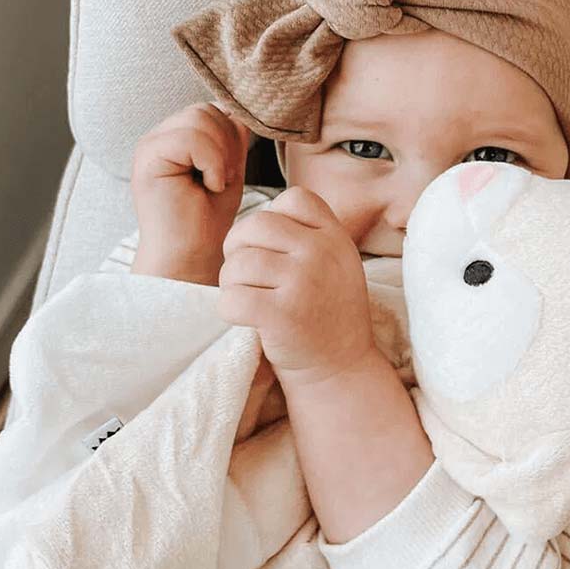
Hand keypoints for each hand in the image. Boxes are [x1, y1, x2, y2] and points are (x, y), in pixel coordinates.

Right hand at [130, 101, 250, 284]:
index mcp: (175, 138)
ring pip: (200, 117)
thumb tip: (238, 110)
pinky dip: (212, 162)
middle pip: (207, 109)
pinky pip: (191, 137)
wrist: (190, 257)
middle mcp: (159, 137)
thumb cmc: (208, 223)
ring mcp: (150, 145)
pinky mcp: (147, 158)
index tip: (229, 174)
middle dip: (228, 145)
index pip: (213, 110)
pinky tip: (208, 187)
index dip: (232, 137)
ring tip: (215, 185)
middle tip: (222, 181)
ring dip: (221, 155)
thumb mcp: (228, 170)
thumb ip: (230, 139)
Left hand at [217, 186, 375, 388]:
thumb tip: (255, 220)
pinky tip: (244, 318)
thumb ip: (309, 234)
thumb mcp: (337, 263)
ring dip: (231, 283)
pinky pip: (231, 298)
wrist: (341, 369)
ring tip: (247, 298)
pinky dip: (228, 309)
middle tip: (246, 275)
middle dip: (238, 249)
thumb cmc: (327, 313)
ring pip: (238, 263)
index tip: (273, 249)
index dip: (272, 219)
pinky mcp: (282, 315)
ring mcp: (303, 282)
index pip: (292, 199)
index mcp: (335, 237)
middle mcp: (321, 253)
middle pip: (255, 226)